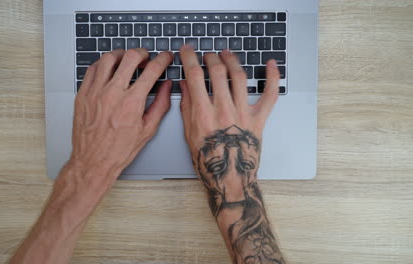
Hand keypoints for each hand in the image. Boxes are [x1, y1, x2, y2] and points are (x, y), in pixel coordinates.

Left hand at [58, 49, 172, 202]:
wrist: (93, 161)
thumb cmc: (119, 150)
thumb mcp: (147, 130)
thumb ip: (160, 105)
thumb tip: (167, 87)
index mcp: (132, 102)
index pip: (152, 70)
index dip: (162, 59)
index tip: (165, 57)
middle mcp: (113, 93)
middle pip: (129, 57)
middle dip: (141, 53)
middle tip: (145, 57)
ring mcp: (95, 92)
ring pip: (108, 59)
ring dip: (121, 55)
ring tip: (126, 59)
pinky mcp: (82, 95)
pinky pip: (92, 70)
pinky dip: (102, 65)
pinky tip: (108, 69)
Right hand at [179, 46, 284, 263]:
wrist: (230, 179)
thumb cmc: (208, 160)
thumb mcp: (189, 134)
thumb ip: (187, 107)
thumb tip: (185, 84)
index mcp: (203, 113)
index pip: (195, 76)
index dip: (190, 58)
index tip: (187, 50)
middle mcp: (224, 109)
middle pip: (218, 71)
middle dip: (210, 57)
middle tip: (207, 54)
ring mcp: (243, 113)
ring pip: (239, 77)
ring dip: (232, 60)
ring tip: (226, 54)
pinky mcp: (259, 119)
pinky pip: (269, 95)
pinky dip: (272, 78)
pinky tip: (271, 65)